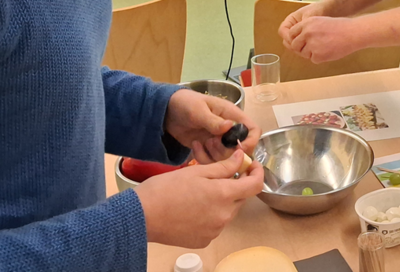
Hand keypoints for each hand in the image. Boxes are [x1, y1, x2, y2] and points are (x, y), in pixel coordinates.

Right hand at [135, 149, 263, 247]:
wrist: (142, 216)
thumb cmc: (166, 190)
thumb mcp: (197, 170)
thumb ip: (224, 166)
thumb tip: (241, 159)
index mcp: (224, 195)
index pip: (255, 185)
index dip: (257, 172)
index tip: (251, 165)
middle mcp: (224, 216)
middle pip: (241, 198)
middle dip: (236, 185)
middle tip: (221, 174)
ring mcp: (215, 230)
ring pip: (228, 211)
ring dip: (223, 200)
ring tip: (202, 191)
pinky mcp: (204, 240)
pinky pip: (216, 224)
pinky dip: (212, 214)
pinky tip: (195, 206)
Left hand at [164, 89, 260, 162]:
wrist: (167, 112)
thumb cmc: (186, 104)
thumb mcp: (198, 110)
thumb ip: (213, 120)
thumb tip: (229, 126)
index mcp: (232, 116)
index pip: (252, 130)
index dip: (250, 141)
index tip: (238, 149)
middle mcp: (229, 130)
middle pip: (240, 149)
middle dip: (226, 151)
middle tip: (210, 142)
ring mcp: (218, 141)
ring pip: (226, 158)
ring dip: (213, 155)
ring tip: (201, 143)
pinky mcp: (208, 150)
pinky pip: (211, 162)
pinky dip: (202, 158)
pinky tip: (194, 146)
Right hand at [278, 1, 328, 43]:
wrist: (329, 10)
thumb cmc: (318, 10)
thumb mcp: (309, 16)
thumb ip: (303, 25)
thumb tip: (298, 35)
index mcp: (290, 20)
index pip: (282, 31)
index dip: (288, 36)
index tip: (297, 39)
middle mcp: (292, 29)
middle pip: (286, 40)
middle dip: (293, 45)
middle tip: (302, 47)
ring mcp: (298, 35)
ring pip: (293, 45)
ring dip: (298, 48)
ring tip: (308, 48)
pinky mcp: (305, 40)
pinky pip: (301, 47)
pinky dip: (304, 49)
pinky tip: (311, 48)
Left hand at [284, 16, 366, 63]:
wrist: (352, 33)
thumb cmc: (340, 27)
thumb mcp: (320, 21)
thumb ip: (307, 29)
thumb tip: (295, 40)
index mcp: (306, 23)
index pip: (291, 33)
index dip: (296, 38)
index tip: (300, 41)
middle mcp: (307, 33)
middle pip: (294, 45)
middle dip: (301, 48)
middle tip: (312, 47)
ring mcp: (312, 44)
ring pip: (303, 53)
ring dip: (311, 53)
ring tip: (324, 47)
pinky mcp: (318, 55)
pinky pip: (313, 59)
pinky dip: (320, 58)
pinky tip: (329, 50)